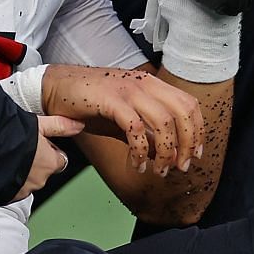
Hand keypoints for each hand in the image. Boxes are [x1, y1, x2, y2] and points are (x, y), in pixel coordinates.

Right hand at [12, 113, 83, 200]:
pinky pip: (10, 191)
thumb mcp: (38, 124)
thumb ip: (60, 126)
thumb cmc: (11, 134)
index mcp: (50, 163)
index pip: (58, 161)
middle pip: (41, 172)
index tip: (38, 145)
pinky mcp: (6, 197)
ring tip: (6, 158)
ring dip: (19, 174)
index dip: (48, 152)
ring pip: (25, 182)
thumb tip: (78, 125)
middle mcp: (39, 180)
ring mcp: (22, 191)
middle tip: (18, 149)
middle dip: (32, 163)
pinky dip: (5, 183)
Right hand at [42, 65, 202, 176]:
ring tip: (158, 170)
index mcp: (151, 84)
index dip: (197, 131)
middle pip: (183, 112)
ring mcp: (128, 90)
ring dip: (165, 151)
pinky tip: (135, 164)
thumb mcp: (124, 116)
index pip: (189, 104)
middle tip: (180, 166)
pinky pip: (135, 128)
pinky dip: (140, 151)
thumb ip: (146, 132)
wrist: (56, 87)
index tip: (195, 154)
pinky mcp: (111, 100)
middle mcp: (144, 84)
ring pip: (163, 121)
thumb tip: (166, 154)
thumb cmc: (89, 102)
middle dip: (187, 144)